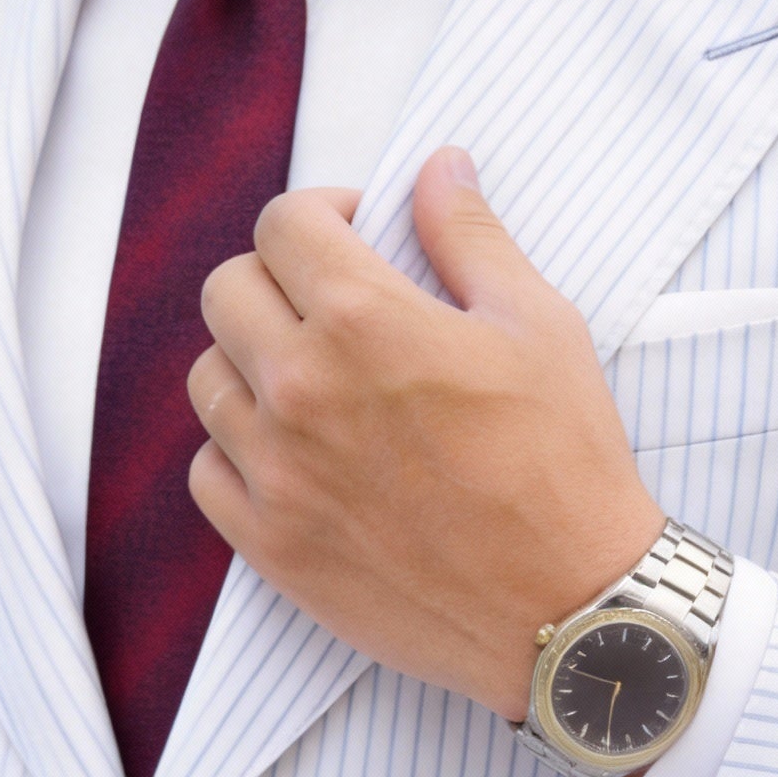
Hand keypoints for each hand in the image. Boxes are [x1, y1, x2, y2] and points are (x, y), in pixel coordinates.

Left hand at [188, 147, 663, 720]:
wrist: (569, 609)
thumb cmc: (566, 466)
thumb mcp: (539, 327)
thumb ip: (471, 237)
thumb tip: (439, 167)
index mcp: (365, 322)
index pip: (282, 224)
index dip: (319, 214)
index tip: (351, 235)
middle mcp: (301, 390)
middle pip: (227, 291)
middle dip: (277, 279)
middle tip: (330, 305)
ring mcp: (277, 473)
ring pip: (208, 380)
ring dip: (251, 364)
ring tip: (313, 382)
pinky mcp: (272, 545)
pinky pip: (208, 472)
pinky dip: (239, 452)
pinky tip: (295, 454)